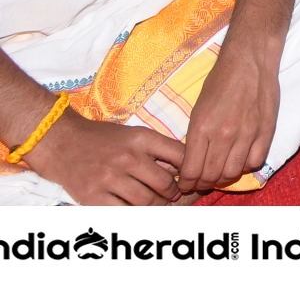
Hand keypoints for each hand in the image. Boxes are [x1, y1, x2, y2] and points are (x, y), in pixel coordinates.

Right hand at [23, 112, 184, 204]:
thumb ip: (158, 149)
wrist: (62, 142)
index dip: (189, 170)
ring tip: (156, 203)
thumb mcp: (135, 134)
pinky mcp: (93, 196)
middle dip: (173, 192)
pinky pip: (123, 212)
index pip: (181, 156)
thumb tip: (182, 170)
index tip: (187, 177)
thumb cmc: (103, 138)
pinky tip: (134, 208)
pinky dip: (133, 213)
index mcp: (142, 139)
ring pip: (146, 202)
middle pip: (165, 184)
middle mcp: (128, 158)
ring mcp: (109, 178)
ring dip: (156, 205)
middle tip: (172, 195)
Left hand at [179, 41, 280, 191]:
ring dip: (224, 178)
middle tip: (201, 181)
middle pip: (211, 176)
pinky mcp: (266, 130)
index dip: (186, 183)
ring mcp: (247, 133)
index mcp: (201, 128)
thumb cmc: (220, 80)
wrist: (249, 59)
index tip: (186, 183)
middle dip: (203, 183)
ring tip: (220, 172)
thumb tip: (192, 162)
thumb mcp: (197, 109)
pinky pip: (255, 162)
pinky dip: (245, 166)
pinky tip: (240, 159)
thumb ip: (196, 138)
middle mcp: (224, 134)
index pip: (191, 171)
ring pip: (233, 173)